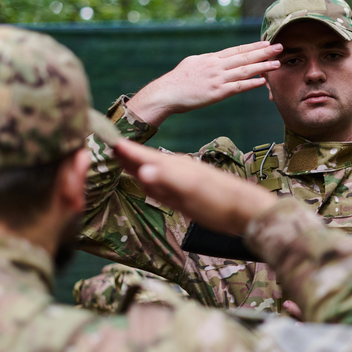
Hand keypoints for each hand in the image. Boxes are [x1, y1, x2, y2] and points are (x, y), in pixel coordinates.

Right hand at [112, 139, 273, 234]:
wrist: (247, 211)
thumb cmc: (221, 201)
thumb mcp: (192, 190)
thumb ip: (167, 179)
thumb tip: (142, 171)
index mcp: (175, 167)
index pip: (144, 155)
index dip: (125, 149)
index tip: (105, 139)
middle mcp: (176, 172)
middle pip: (145, 161)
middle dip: (126, 156)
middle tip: (104, 148)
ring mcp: (181, 185)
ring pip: (152, 173)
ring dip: (135, 167)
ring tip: (120, 162)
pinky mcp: (186, 198)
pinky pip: (160, 187)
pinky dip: (148, 183)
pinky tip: (145, 182)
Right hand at [128, 41, 281, 125]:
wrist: (165, 93)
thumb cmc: (177, 80)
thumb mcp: (192, 63)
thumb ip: (207, 61)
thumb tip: (217, 59)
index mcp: (211, 58)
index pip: (236, 50)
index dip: (253, 46)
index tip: (266, 42)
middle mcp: (216, 66)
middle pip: (244, 57)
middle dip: (263, 52)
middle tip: (279, 47)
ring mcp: (217, 79)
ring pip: (244, 70)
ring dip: (262, 66)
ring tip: (277, 63)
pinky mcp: (216, 93)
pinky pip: (237, 87)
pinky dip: (251, 83)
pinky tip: (263, 81)